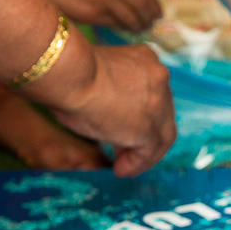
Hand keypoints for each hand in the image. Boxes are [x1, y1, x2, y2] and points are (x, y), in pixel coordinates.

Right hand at [18, 0, 161, 32]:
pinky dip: (126, 28)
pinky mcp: (94, 11)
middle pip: (143, 2)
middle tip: (153, 22)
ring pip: (133, 16)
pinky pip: (118, 24)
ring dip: (140, 25)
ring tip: (142, 28)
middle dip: (150, 15)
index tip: (158, 10)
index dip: (153, 0)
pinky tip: (128, 30)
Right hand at [52, 44, 175, 176]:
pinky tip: (121, 169)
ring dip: (143, 154)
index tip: (124, 124)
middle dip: (145, 133)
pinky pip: (148, 153)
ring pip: (160, 136)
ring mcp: (158, 105)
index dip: (142, 112)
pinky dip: (137, 164)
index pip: (154, 92)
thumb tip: (101, 107)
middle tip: (123, 148)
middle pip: (161, 114)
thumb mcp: (97, 71)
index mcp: (146, 59)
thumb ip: (110, 86)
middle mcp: (159, 79)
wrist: (69, 73)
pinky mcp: (149, 129)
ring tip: (123, 165)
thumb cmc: (69, 70)